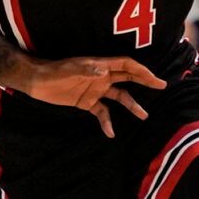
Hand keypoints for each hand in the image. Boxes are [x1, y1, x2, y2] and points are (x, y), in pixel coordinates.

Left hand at [25, 57, 164, 137]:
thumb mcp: (69, 70)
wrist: (36, 81)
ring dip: (131, 105)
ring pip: (119, 97)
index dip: (142, 71)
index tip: (156, 79)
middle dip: (145, 82)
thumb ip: (86, 69)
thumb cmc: (53, 72)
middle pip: (128, 78)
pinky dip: (107, 122)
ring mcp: (95, 90)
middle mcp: (101, 77)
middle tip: (162, 86)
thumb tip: (102, 70)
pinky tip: (111, 133)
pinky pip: (102, 112)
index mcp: (100, 66)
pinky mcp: (86, 102)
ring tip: (144, 116)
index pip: (126, 66)